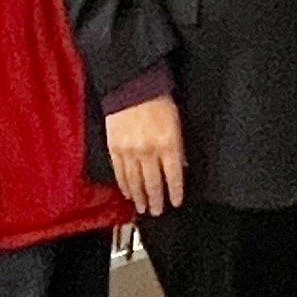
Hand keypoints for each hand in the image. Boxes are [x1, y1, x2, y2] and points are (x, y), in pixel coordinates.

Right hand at [105, 96, 186, 217]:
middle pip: (153, 183)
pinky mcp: (115, 148)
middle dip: (156, 200)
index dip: (175, 192)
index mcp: (168, 144)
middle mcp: (149, 151)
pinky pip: (120, 172)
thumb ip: (179, 147)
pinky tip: (127, 192)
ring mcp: (130, 151)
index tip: (175, 202)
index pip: (174, 176)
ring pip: (135, 182)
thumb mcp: (178, 122)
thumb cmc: (159, 99)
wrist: (133, 85)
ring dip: (139, 197)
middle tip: (156, 211)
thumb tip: (181, 166)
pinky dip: (124, 185)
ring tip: (142, 208)